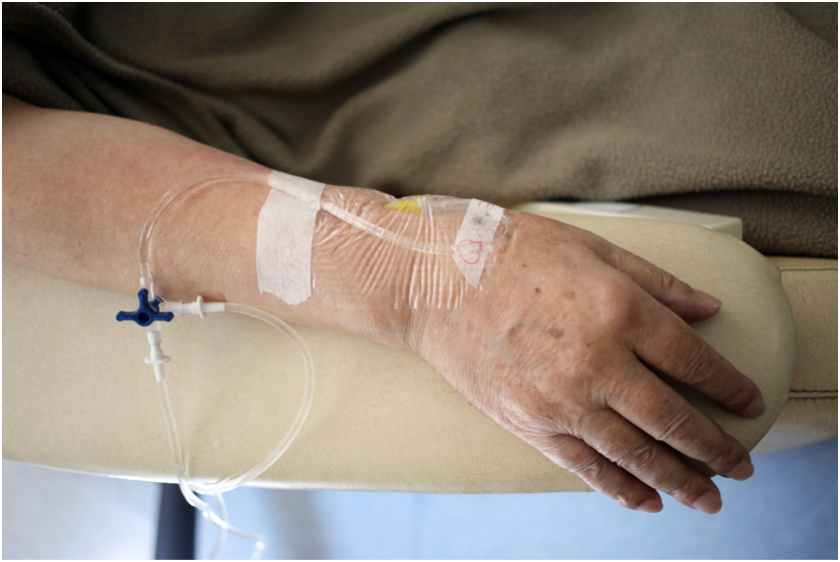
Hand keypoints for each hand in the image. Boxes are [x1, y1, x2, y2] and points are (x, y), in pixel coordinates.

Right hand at [408, 210, 764, 512]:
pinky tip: (646, 500)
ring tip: (707, 497)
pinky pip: (585, 467)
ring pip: (636, 454)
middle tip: (742, 467)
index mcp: (620, 310)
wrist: (432, 281)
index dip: (730, 388)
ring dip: (680, 481)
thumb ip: (655, 282)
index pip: (695, 362)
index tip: (749, 403)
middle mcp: (599, 363)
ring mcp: (562, 400)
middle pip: (675, 420)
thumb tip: (709, 310)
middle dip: (717, 450)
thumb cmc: (510, 252)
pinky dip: (621, 488)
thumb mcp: (590, 248)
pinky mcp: (530, 423)